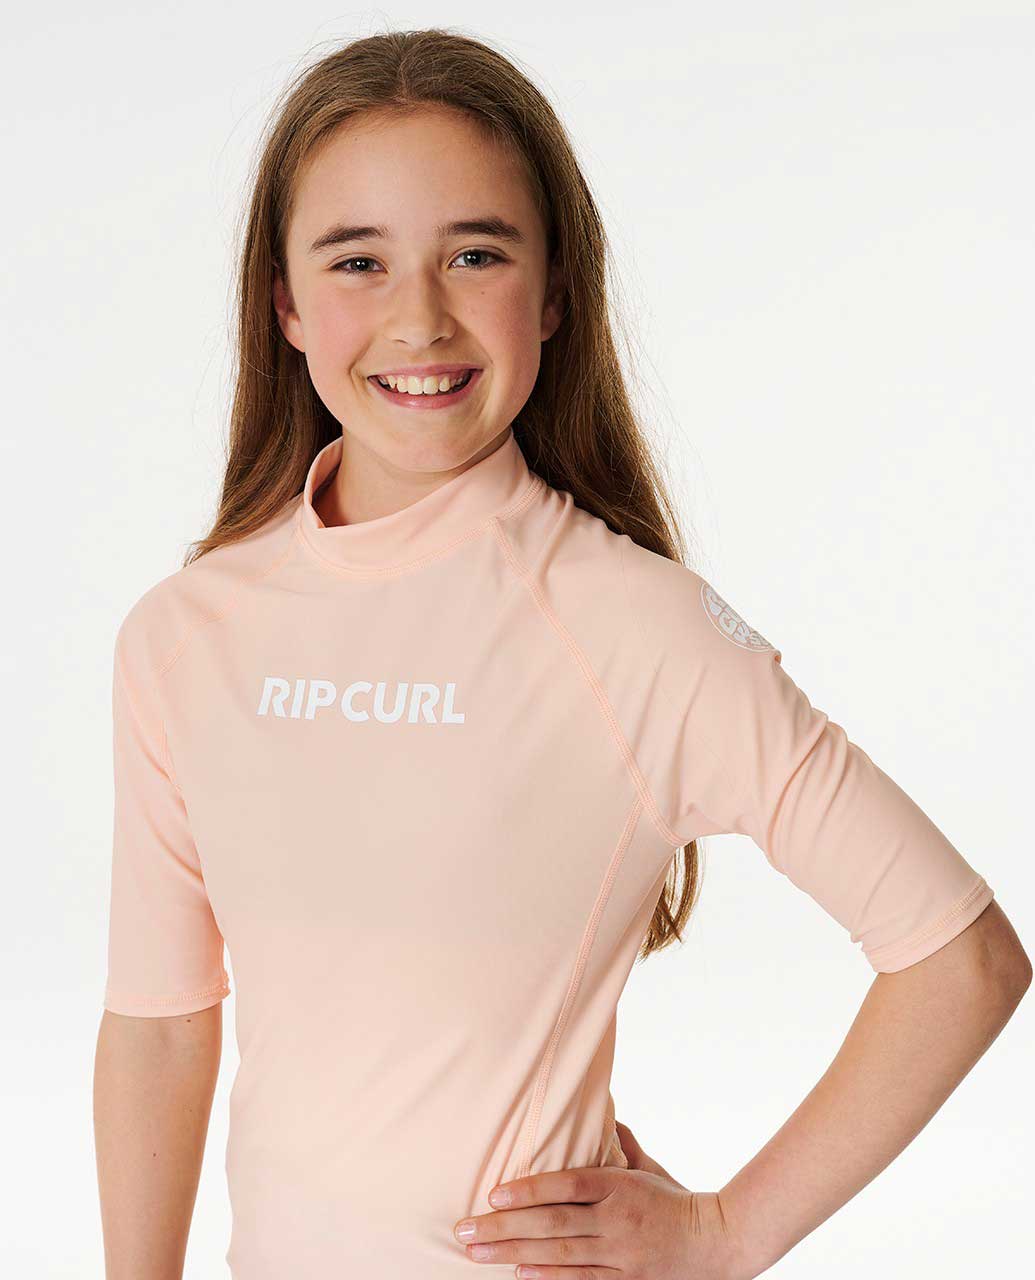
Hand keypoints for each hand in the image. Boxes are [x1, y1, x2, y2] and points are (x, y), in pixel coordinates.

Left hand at [452, 1119, 748, 1278]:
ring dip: (511, 1254)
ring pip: (557, 1256)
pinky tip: (517, 1274)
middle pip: (552, 1224)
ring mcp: (619, 1255)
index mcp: (620, 1185)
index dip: (528, 1189)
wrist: (717, 1242)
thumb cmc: (675, 1199)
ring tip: (475, 1253)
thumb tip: (600, 1112)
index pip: (567, 1185)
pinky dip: (546, 1279)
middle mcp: (616, 1220)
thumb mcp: (647, 1166)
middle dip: (502, 1228)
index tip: (491, 1194)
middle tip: (463, 1230)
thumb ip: (619, 1144)